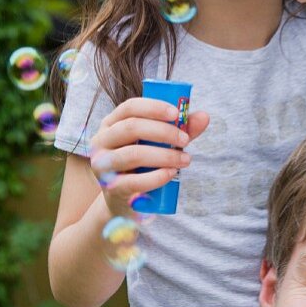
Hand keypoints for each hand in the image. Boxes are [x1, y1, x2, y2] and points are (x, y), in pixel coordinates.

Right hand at [89, 98, 208, 216]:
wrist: (125, 199)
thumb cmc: (143, 163)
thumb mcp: (159, 144)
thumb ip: (179, 129)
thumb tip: (204, 116)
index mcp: (112, 123)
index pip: (130, 107)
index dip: (154, 107)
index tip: (177, 114)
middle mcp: (102, 141)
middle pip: (131, 127)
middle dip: (163, 132)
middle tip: (186, 140)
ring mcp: (102, 165)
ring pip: (133, 154)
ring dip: (164, 155)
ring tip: (185, 159)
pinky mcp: (110, 188)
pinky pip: (133, 182)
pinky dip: (156, 177)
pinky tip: (171, 174)